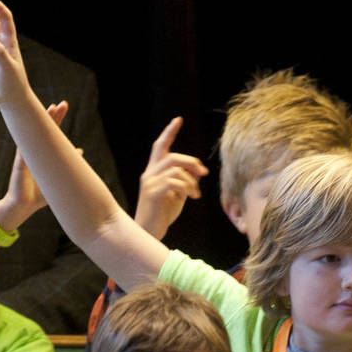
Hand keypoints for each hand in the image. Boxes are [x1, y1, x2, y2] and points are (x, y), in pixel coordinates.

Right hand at [0, 100, 68, 226]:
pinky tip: (32, 129)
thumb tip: (80, 152)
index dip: (56, 119)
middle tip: (61, 104)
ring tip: (50, 110)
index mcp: (42, 154)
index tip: (62, 106)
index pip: (50, 132)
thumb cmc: (37, 195)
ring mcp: (26, 157)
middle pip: (43, 129)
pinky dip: (28, 141)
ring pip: (34, 135)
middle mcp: (33, 152)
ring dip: (42, 122)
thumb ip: (66, 166)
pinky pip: (24, 151)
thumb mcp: (56, 179)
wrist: (21, 206)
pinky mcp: (20, 165)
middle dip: (52, 116)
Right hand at [133, 116, 207, 239]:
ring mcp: (149, 183)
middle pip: (172, 156)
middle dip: (192, 162)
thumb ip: (185, 181)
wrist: (148, 232)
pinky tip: (190, 197)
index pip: (160, 147)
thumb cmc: (162, 215)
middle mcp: (149, 174)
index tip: (178, 119)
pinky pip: (174, 181)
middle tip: (204, 173)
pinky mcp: (153, 193)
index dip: (169, 132)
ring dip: (191, 180)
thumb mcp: (177, 194)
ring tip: (195, 194)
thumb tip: (198, 172)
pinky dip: (187, 187)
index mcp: (153, 172)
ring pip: (175, 169)